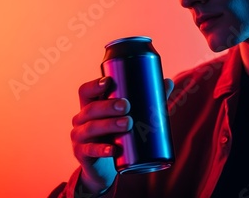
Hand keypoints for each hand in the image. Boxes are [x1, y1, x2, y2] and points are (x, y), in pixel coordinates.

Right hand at [70, 76, 173, 193]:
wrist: (105, 167)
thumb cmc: (117, 135)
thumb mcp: (128, 117)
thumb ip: (147, 101)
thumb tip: (168, 82)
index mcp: (90, 106)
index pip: (85, 91)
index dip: (94, 85)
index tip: (108, 81)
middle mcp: (81, 120)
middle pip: (91, 109)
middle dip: (108, 106)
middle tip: (127, 105)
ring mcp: (80, 137)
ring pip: (91, 128)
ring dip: (109, 125)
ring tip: (127, 123)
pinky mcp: (82, 154)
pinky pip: (91, 151)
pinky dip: (102, 150)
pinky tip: (113, 149)